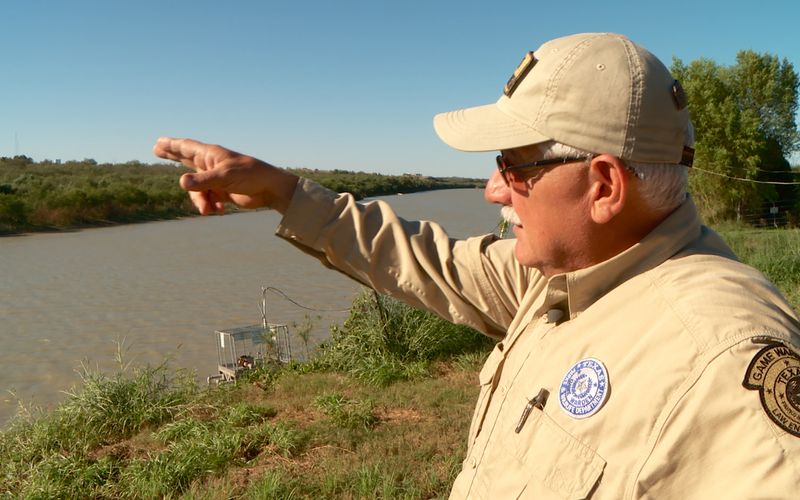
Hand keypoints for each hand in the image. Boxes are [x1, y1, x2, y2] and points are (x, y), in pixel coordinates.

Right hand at [153, 137, 298, 214]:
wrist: (269, 189)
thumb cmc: (250, 175)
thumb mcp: (225, 177)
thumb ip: (203, 181)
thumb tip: (182, 183)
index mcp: (211, 155)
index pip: (186, 148)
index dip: (171, 145)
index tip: (158, 141)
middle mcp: (211, 165)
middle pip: (186, 160)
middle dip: (172, 157)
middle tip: (156, 149)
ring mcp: (216, 179)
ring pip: (196, 190)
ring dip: (200, 201)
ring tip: (209, 210)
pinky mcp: (222, 192)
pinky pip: (208, 200)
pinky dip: (211, 206)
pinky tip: (221, 210)